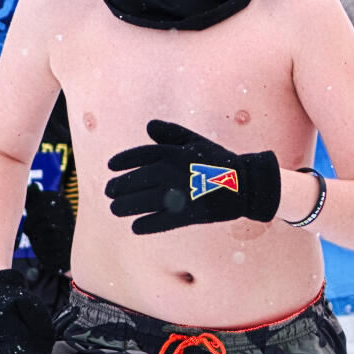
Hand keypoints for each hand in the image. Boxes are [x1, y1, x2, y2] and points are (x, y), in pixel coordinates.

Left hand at [105, 120, 283, 231]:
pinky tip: (135, 226)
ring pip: (139, 203)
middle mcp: (169, 172)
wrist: (245, 184)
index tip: (110, 167)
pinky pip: (157, 222)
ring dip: (124, 207)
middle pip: (134, 181)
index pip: (137, 156)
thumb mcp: (195, 142)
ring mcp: (176, 194)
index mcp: (171, 153)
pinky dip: (144, 225)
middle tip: (109, 192)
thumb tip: (148, 126)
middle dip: (118, 188)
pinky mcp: (185, 214)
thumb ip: (170, 133)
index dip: (121, 161)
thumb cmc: (217, 160)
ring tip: (115, 209)